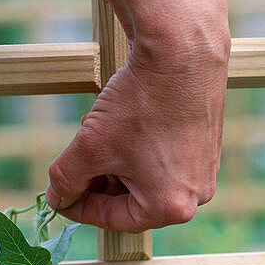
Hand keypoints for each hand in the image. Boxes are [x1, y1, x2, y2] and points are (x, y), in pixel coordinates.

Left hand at [45, 0, 229, 231]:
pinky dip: (138, 148)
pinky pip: (165, 158)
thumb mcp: (90, 147)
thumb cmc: (140, 101)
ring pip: (146, 178)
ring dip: (116, 163)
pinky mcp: (208, 143)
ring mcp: (205, 169)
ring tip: (98, 135)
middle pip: (132, 199)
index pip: (112, 219)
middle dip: (100, 181)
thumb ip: (66, 180)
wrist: (182, 45)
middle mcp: (195, 196)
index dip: (79, 207)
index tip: (59, 197)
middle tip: (76, 164)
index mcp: (169, 207)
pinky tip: (122, 123)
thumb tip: (56, 198)